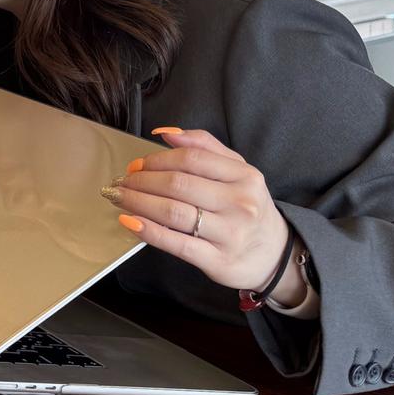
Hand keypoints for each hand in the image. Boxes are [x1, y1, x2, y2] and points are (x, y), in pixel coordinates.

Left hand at [107, 128, 299, 300]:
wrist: (275, 256)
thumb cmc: (246, 208)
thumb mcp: (238, 172)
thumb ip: (204, 146)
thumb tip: (165, 133)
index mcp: (245, 176)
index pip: (191, 159)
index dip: (156, 159)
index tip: (136, 165)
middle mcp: (240, 204)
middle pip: (178, 185)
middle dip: (141, 181)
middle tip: (121, 182)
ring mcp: (230, 234)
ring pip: (173, 212)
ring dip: (138, 202)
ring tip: (119, 198)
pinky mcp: (218, 261)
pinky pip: (176, 243)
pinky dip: (149, 231)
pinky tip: (130, 221)